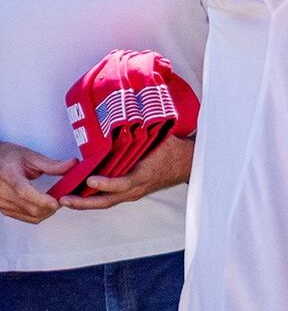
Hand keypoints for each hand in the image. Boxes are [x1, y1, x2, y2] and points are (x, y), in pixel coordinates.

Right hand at [0, 142, 75, 223]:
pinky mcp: (3, 209)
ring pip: (28, 215)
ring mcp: (2, 203)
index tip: (57, 202)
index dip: (42, 200)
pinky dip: (37, 214)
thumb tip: (72, 165)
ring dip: (45, 211)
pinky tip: (45, 205)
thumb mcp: (30, 156)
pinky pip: (23, 217)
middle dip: (50, 206)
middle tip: (64, 197)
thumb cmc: (8, 157)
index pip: (25, 192)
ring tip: (56, 200)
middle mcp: (2, 192)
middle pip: (29, 208)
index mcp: (9, 175)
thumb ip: (51, 164)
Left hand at [59, 135, 193, 210]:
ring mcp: (133, 192)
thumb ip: (141, 135)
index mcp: (143, 175)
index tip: (90, 180)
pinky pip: (110, 197)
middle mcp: (136, 188)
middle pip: (107, 201)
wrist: (185, 163)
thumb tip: (125, 121)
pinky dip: (95, 197)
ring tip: (67, 199)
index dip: (106, 184)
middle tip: (65, 200)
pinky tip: (82, 192)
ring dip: (86, 202)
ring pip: (106, 202)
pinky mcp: (131, 192)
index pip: (122, 184)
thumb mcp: (158, 140)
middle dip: (84, 203)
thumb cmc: (171, 150)